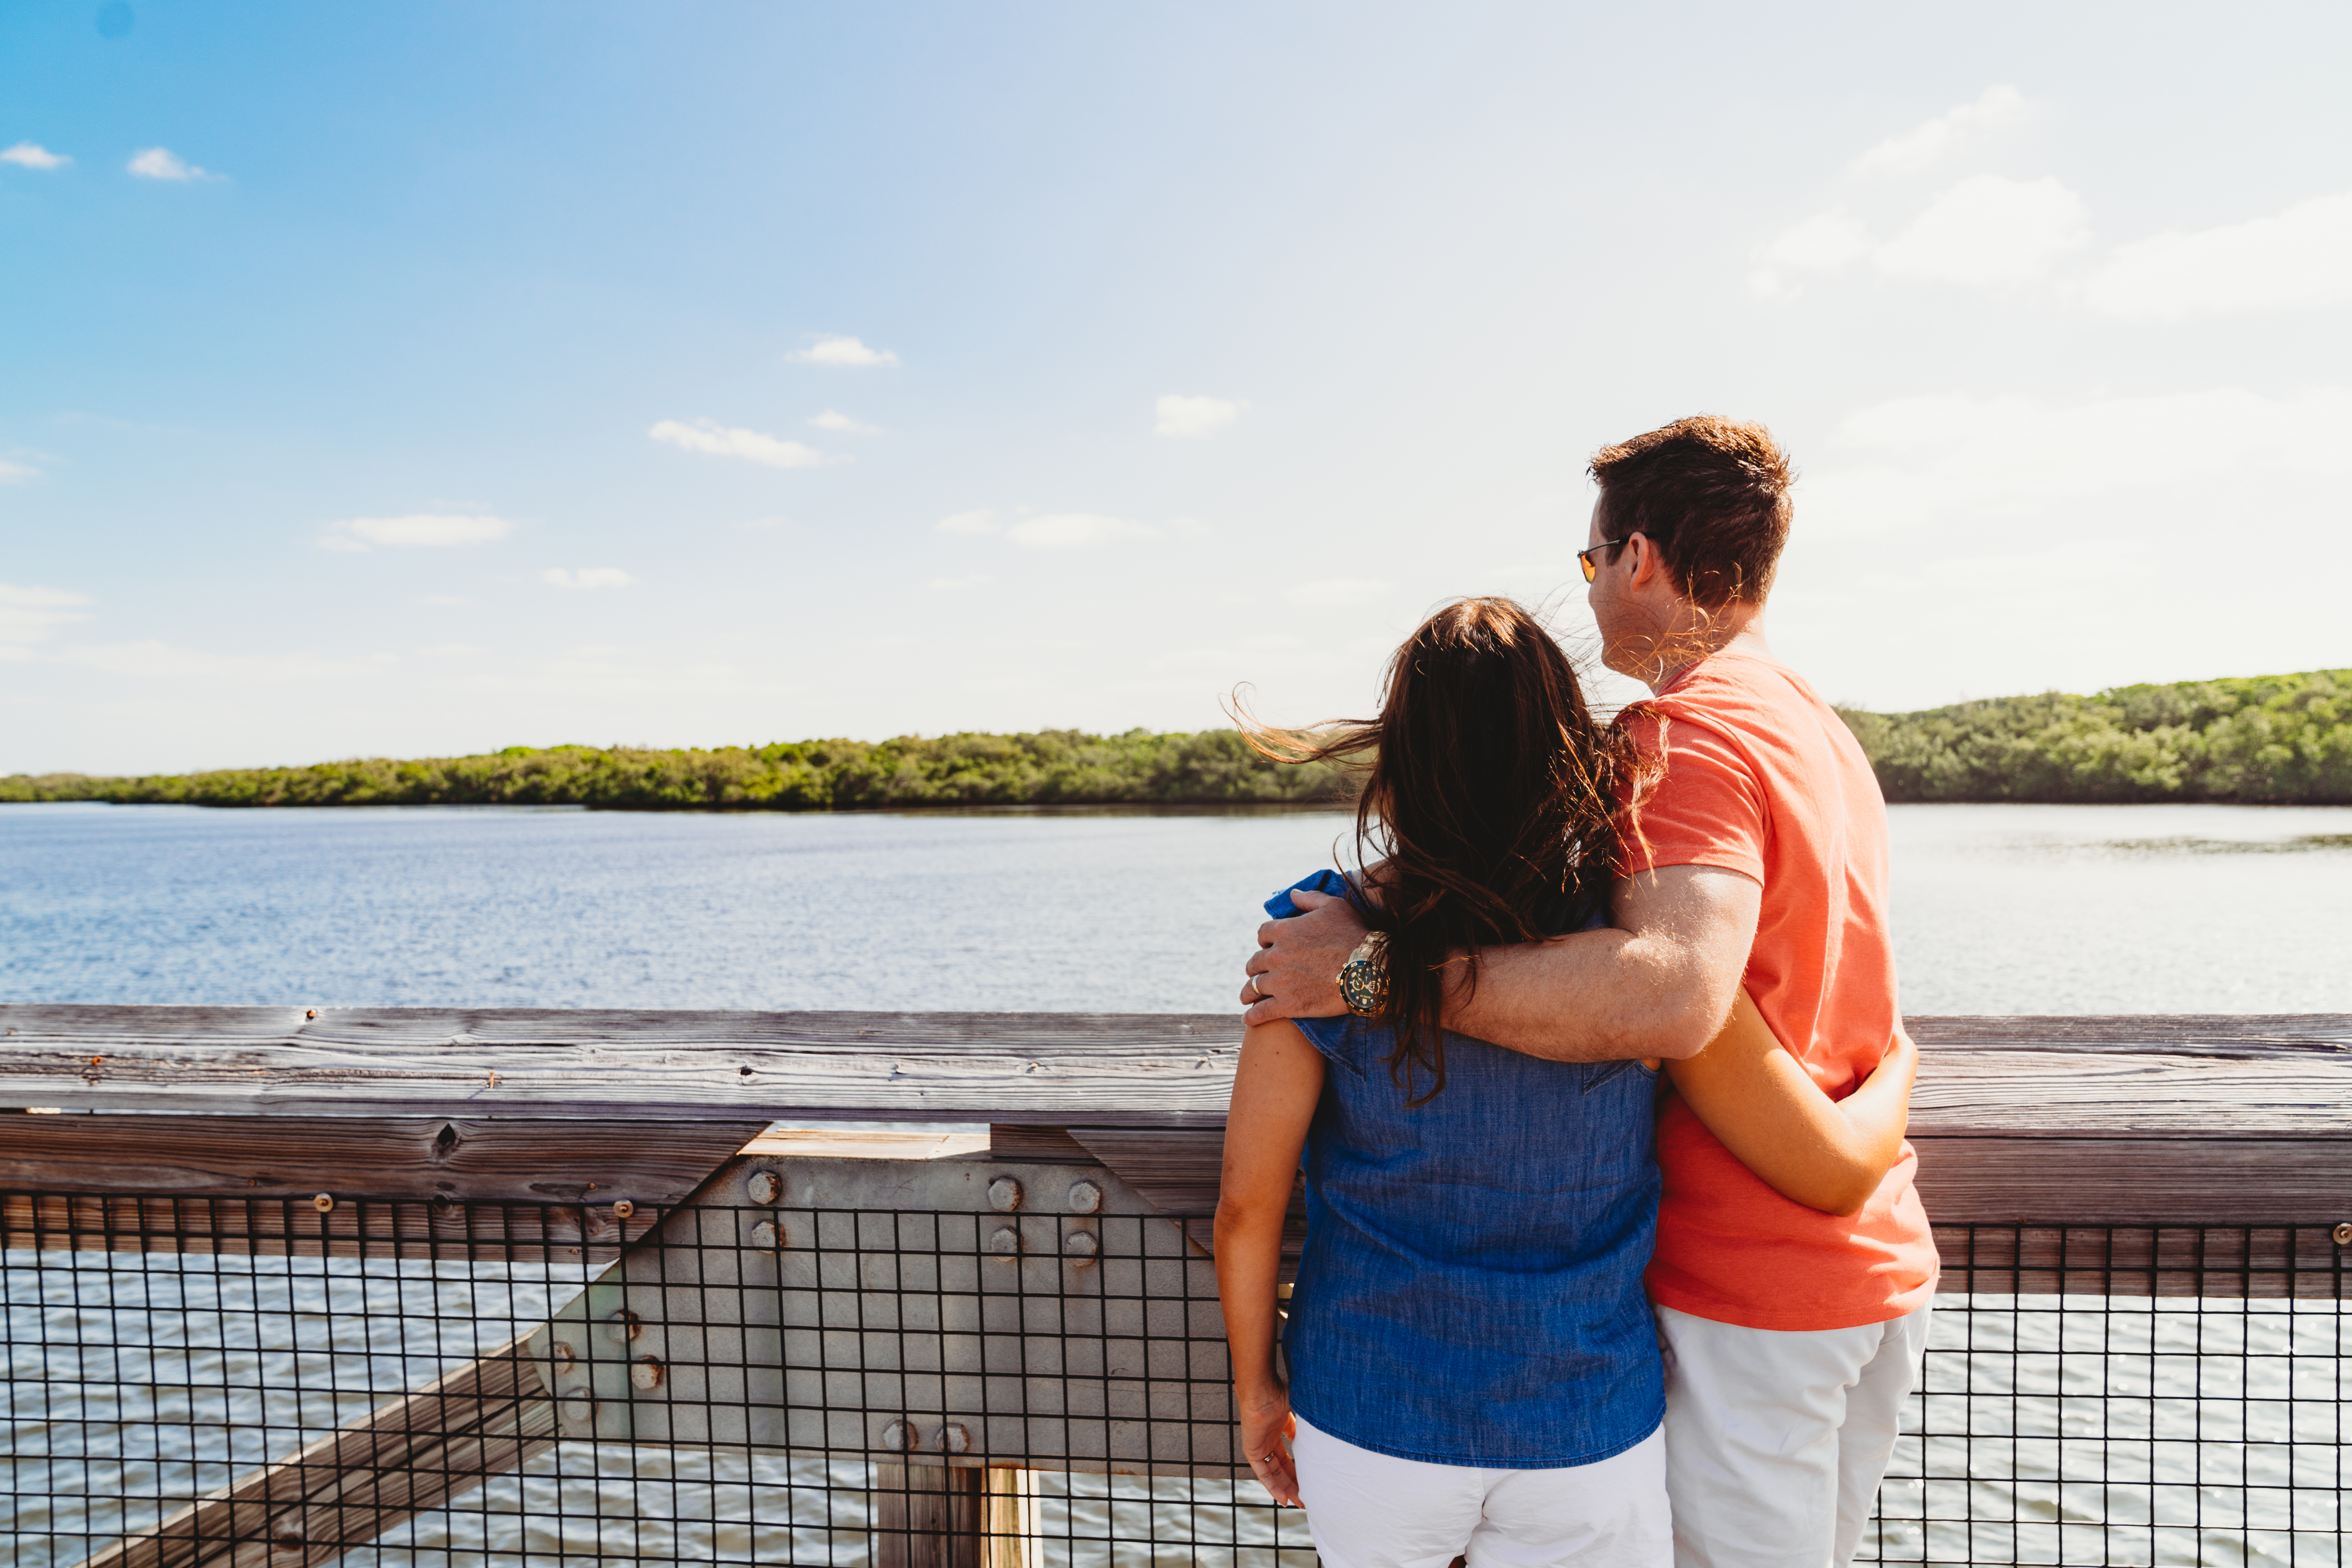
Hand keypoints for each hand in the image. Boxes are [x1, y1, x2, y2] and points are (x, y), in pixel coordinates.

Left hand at [1236, 1384, 1300, 1505]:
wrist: (1263, 1392)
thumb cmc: (1280, 1393)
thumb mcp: (1297, 1411)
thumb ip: (1303, 1423)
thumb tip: (1316, 1432)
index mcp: (1277, 1429)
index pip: (1286, 1455)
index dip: (1297, 1468)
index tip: (1309, 1479)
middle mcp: (1267, 1439)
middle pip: (1281, 1467)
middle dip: (1294, 1483)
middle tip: (1307, 1497)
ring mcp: (1259, 1446)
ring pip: (1273, 1473)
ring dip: (1286, 1488)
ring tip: (1299, 1502)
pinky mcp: (1251, 1451)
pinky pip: (1263, 1474)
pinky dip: (1273, 1487)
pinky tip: (1284, 1498)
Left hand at [1240, 888, 1365, 1024]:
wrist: (1369, 970)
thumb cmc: (1354, 935)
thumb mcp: (1334, 907)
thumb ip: (1310, 898)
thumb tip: (1292, 894)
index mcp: (1284, 930)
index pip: (1262, 934)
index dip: (1265, 940)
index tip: (1268, 947)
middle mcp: (1276, 956)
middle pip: (1254, 962)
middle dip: (1255, 967)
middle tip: (1257, 973)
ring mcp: (1280, 982)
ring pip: (1253, 987)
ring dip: (1249, 991)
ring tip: (1247, 996)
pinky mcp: (1287, 1005)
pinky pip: (1261, 1011)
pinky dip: (1252, 1016)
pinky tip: (1247, 1018)